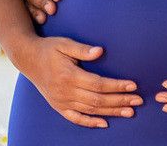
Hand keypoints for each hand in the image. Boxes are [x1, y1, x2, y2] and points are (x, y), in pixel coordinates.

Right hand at [18, 36, 142, 127]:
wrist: (27, 58)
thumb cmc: (48, 48)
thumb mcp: (64, 43)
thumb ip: (82, 49)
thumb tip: (100, 51)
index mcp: (69, 75)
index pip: (99, 84)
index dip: (117, 86)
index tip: (133, 85)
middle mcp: (66, 91)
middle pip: (98, 100)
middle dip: (120, 100)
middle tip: (138, 100)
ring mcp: (62, 101)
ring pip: (91, 110)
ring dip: (112, 112)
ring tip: (129, 111)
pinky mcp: (59, 106)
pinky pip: (77, 118)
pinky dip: (91, 123)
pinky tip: (105, 123)